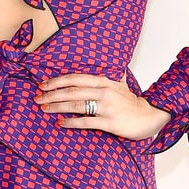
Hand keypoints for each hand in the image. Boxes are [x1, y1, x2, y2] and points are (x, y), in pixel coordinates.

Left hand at [34, 73, 170, 139]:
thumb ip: (108, 76)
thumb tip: (105, 66)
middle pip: (72, 91)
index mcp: (103, 81)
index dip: (57, 81)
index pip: (74, 78)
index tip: (42, 84)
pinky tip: (60, 123)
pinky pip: (86, 122)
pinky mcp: (110, 122)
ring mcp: (107, 107)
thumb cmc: (132, 101)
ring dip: (58, 106)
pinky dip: (71, 122)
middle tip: (37, 97)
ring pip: (76, 105)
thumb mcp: (119, 83)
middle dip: (52, 94)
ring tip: (44, 108)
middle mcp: (103, 91)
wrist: (151, 116)